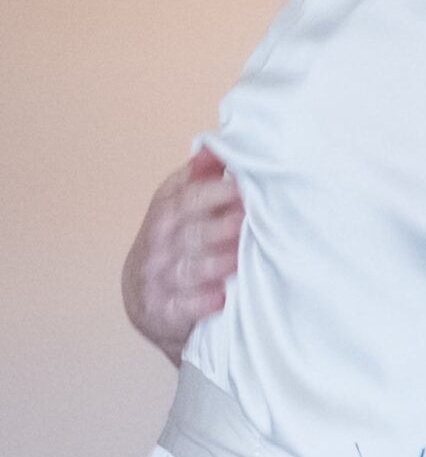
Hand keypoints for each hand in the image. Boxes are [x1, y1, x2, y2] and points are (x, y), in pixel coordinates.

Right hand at [121, 149, 243, 365]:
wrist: (145, 297)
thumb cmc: (174, 241)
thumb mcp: (179, 204)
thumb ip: (199, 177)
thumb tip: (214, 145)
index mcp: (165, 211)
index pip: (187, 198)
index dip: (216, 193)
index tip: (244, 188)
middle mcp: (158, 243)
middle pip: (190, 233)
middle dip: (220, 227)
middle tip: (249, 222)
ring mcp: (158, 278)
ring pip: (188, 269)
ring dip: (215, 264)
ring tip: (240, 258)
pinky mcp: (163, 311)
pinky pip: (181, 307)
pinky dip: (201, 303)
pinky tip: (222, 297)